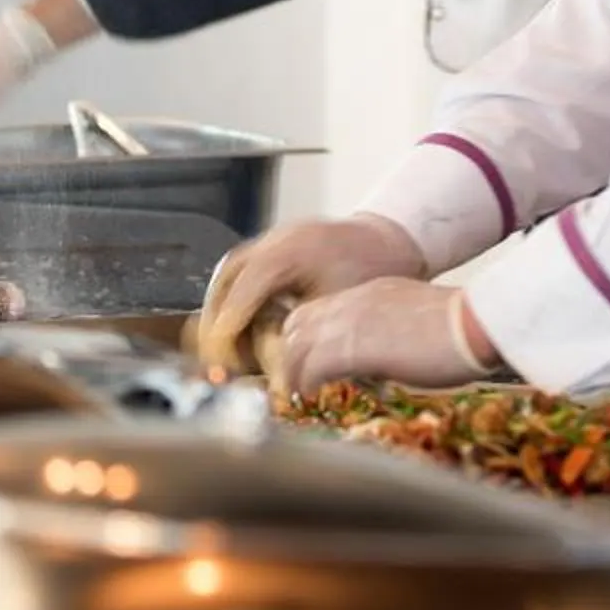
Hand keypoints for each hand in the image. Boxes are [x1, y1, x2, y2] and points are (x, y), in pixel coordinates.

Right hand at [195, 214, 425, 373]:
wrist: (394, 240)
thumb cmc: (374, 274)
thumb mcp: (338, 310)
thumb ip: (302, 336)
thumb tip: (278, 372)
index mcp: (286, 254)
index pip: (241, 295)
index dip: (226, 333)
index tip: (219, 363)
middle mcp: (274, 240)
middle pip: (226, 280)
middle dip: (216, 322)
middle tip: (215, 359)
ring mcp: (275, 237)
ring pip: (231, 272)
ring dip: (223, 309)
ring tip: (223, 346)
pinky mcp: (279, 242)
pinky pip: (245, 268)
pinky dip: (238, 297)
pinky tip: (243, 326)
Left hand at [275, 279, 496, 395]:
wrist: (477, 321)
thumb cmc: (462, 327)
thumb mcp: (416, 321)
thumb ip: (390, 333)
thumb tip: (382, 360)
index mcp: (368, 293)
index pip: (317, 310)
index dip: (306, 338)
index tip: (306, 363)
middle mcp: (352, 303)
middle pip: (296, 323)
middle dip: (290, 354)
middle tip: (296, 383)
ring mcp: (349, 322)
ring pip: (295, 345)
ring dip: (293, 373)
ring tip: (300, 397)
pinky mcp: (353, 347)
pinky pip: (310, 366)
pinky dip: (306, 384)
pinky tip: (313, 399)